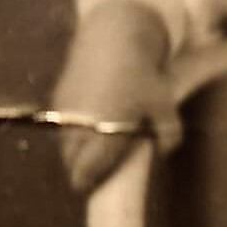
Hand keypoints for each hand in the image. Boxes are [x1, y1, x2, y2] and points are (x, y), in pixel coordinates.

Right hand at [53, 0, 179, 192]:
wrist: (114, 38)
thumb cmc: (143, 75)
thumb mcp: (164, 104)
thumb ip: (169, 133)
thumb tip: (165, 151)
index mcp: (105, 133)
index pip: (86, 171)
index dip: (87, 183)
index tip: (93, 188)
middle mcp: (80, 126)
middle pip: (72, 163)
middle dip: (82, 170)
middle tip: (96, 171)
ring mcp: (66, 112)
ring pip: (64, 145)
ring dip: (75, 151)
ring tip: (94, 147)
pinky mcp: (58, 97)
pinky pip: (61, 125)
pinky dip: (71, 130)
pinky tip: (88, 123)